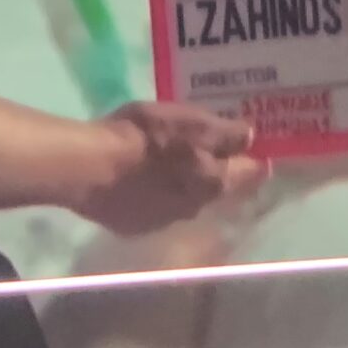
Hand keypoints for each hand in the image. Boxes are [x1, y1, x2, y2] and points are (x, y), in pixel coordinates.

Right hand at [76, 103, 268, 235]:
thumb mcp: (189, 121)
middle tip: (211, 155)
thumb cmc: (144, 138)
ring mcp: (164, 220)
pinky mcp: (134, 226)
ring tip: (175, 169)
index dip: (255, 162)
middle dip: (217, 174)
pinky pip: (155, 209)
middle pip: (216, 189)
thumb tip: (250, 138)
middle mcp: (196, 208)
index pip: (249, 174)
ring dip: (185, 187)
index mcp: (214, 181)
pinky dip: (156, 197)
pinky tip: (144, 184)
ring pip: (186, 202)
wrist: (89, 167)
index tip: (258, 153)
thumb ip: (224, 132)